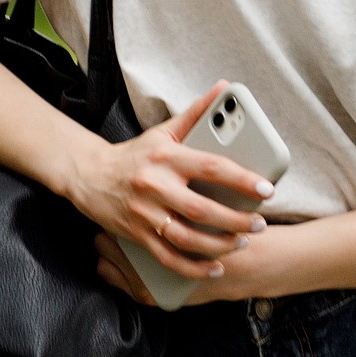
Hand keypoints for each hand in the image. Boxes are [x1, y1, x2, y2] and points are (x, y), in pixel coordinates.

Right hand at [65, 88, 271, 291]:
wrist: (88, 176)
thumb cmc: (134, 155)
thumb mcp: (163, 132)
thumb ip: (197, 114)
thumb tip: (225, 88)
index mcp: (166, 157)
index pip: (210, 167)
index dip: (241, 179)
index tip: (266, 190)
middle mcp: (155, 185)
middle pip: (201, 209)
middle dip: (235, 221)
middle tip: (259, 224)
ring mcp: (145, 213)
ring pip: (186, 238)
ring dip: (218, 246)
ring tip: (241, 244)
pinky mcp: (136, 235)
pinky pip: (168, 257)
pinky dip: (193, 267)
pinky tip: (215, 268)